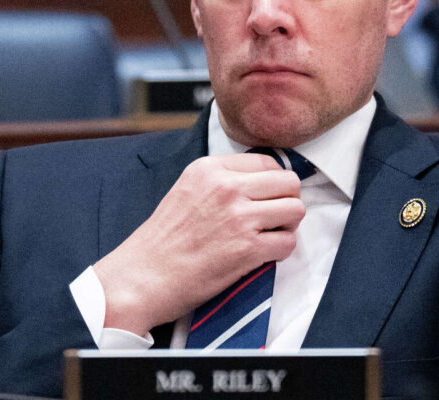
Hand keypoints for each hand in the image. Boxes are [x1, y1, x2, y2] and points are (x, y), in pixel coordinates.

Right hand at [93, 153, 305, 336]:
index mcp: (210, 168)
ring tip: (270, 234)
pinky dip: (281, 250)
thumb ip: (221, 179)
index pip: (268, 162)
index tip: (269, 196)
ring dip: (288, 225)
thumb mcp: (187, 189)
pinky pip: (288, 242)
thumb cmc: (162, 239)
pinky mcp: (247, 250)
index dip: (275, 182)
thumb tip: (262, 180)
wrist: (142, 276)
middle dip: (287, 200)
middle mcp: (227, 187)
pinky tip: (263, 253)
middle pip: (289, 183)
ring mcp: (239, 218)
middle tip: (275, 216)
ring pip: (296, 210)